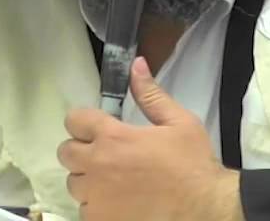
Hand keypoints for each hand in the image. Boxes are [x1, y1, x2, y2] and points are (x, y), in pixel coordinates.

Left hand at [58, 58, 243, 220]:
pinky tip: (117, 202)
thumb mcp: (179, 122)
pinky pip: (84, 210)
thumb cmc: (192, 164)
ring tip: (112, 180)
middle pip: (66, 152)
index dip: (85, 121)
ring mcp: (95, 198)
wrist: (203, 208)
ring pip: (74, 183)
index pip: (74, 120)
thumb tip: (136, 64)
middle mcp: (97, 166)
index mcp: (113, 137)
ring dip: (88, 179)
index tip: (98, 127)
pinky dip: (96, 205)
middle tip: (105, 154)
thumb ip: (151, 94)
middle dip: (82, 149)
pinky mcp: (100, 220)